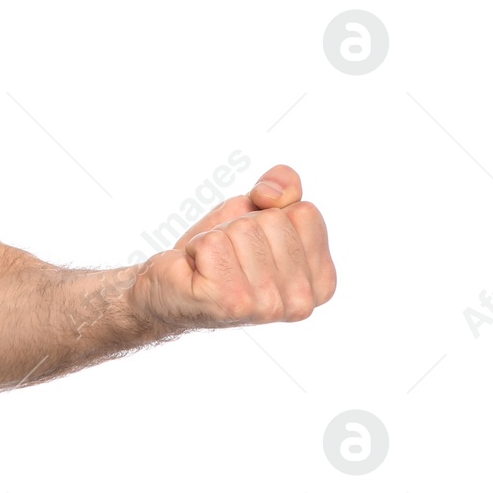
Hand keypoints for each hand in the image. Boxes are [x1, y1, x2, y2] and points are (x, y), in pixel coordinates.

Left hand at [134, 164, 334, 332]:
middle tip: (228, 253)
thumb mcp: (257, 209)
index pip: (306, 213)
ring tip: (214, 263)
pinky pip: (214, 242)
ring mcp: (268, 306)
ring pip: (243, 230)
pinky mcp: (231, 302)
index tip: (253, 239)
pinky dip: (198, 246)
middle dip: (241, 225)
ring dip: (218, 237)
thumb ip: (284, 187)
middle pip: (274, 220)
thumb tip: (274, 195)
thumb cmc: (221, 250)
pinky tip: (198, 270)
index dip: (269, 213)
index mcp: (321, 281)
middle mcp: (302, 301)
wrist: (171, 283)